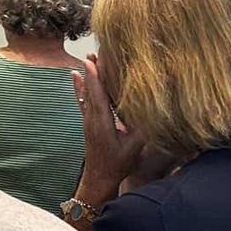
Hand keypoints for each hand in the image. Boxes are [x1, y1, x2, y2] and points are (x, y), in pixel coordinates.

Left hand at [72, 56, 144, 206]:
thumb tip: (155, 112)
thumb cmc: (118, 164)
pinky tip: (75, 76)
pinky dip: (80, 86)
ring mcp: (88, 120)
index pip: (98, 95)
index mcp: (102, 122)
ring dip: (87, 75)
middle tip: (93, 52)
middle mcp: (92, 118)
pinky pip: (82, 99)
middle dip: (92, 70)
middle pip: (91, 89)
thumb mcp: (134, 148)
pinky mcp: (88, 123)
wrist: (99, 178)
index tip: (93, 60)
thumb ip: (143, 129)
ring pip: (86, 93)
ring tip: (87, 57)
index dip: (96, 77)